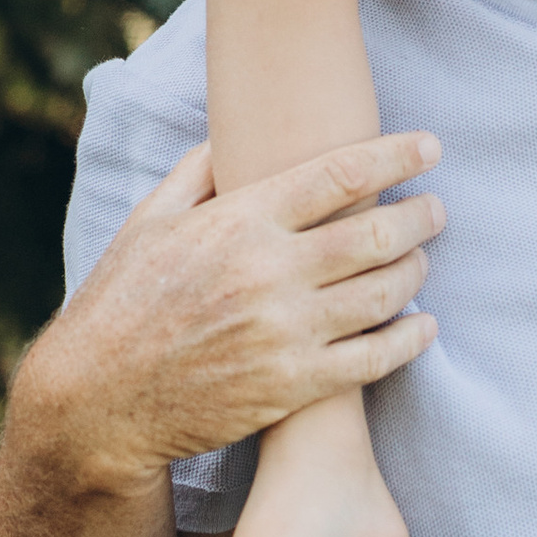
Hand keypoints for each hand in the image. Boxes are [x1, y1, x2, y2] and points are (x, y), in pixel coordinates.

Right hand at [16, 132, 444, 487]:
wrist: (99, 401)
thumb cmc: (121, 302)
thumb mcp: (148, 222)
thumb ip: (197, 173)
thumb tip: (235, 135)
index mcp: (238, 222)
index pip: (339, 174)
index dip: (395, 155)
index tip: (429, 146)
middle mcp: (269, 273)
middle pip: (376, 232)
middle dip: (420, 215)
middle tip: (437, 208)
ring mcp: (285, 332)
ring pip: (383, 293)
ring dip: (416, 271)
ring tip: (422, 259)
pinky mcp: (293, 386)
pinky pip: (374, 359)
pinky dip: (410, 338)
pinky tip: (422, 326)